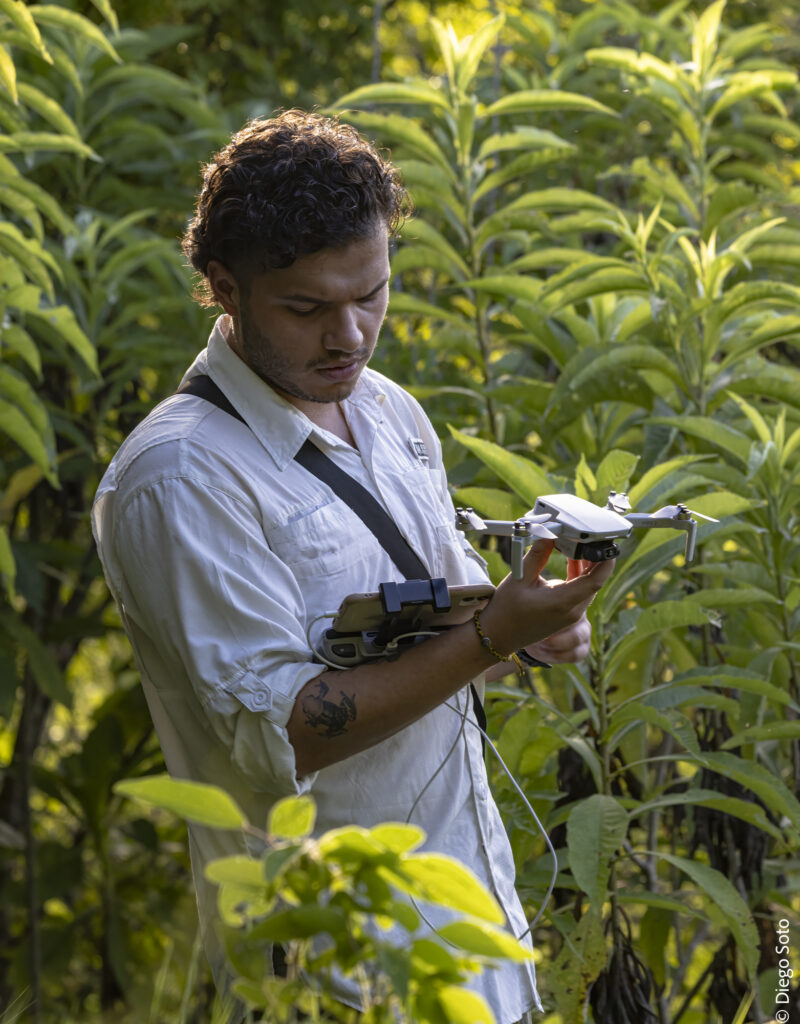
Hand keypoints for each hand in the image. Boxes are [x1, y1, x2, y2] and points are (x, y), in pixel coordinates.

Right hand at [480, 542, 613, 656]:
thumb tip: (550, 534)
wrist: (499, 635)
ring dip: (588, 567)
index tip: (608, 545)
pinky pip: (580, 592)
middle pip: (595, 581)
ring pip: (588, 587)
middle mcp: (571, 611)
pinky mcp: (566, 614)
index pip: (595, 581)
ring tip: (581, 545)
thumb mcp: (520, 577)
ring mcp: (570, 615)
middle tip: (591, 538)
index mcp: (562, 602)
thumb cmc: (506, 609)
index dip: (606, 562)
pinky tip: (574, 559)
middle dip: (596, 559)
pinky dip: (580, 576)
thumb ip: (538, 554)